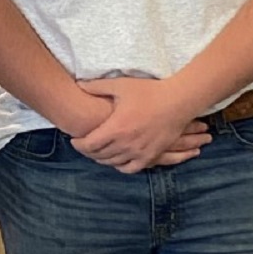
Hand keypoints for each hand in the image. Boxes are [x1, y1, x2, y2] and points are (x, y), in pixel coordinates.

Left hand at [71, 77, 209, 171]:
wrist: (178, 101)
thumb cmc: (149, 92)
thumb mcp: (121, 85)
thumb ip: (97, 86)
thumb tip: (78, 84)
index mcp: (116, 128)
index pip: (89, 144)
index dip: (78, 144)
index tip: (74, 139)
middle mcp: (126, 144)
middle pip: (99, 155)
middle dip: (88, 151)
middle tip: (84, 145)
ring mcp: (139, 152)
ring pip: (113, 163)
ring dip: (102, 159)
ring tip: (97, 152)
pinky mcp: (151, 156)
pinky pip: (131, 168)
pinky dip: (120, 166)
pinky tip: (117, 160)